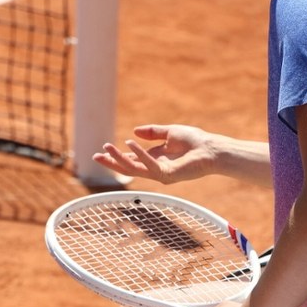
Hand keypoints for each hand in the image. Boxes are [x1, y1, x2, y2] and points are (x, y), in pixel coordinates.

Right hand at [92, 124, 216, 183]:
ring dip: (118, 159)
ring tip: (106, 149)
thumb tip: (134, 131)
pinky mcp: (166, 174)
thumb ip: (152, 132)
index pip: (132, 160)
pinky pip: (148, 164)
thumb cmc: (195, 141)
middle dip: (111, 162)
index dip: (117, 156)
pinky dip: (138, 154)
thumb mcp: (169, 132)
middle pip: (128, 168)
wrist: (211, 149)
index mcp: (155, 159)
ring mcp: (160, 173)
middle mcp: (155, 168)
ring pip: (133, 169)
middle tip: (95, 156)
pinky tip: (129, 143)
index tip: (103, 150)